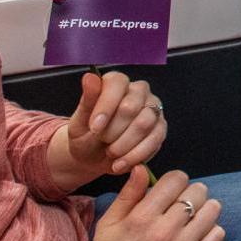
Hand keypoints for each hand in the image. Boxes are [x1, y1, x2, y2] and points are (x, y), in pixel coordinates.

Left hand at [49, 71, 165, 189]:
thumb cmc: (86, 135)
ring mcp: (153, 108)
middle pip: (131, 106)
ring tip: (111, 153)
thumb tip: (89, 77)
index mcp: (117, 82)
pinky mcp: (161, 128)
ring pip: (144, 124)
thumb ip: (87, 100)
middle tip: (102, 141)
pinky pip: (154, 140)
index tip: (94, 128)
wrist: (94, 158)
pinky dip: (135, 156)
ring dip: (124, 144)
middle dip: (113, 131)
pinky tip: (120, 163)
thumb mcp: (79, 122)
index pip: (117, 83)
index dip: (105, 107)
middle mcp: (139, 91)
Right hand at [76, 167, 223, 240]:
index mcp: (142, 217)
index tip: (171, 190)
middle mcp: (164, 231)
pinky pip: (217, 236)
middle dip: (190, 193)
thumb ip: (129, 193)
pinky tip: (198, 236)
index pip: (176, 179)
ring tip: (193, 218)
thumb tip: (143, 168)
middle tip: (181, 205)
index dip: (175, 181)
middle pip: (197, 191)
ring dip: (204, 210)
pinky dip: (211, 231)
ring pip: (211, 210)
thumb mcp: (108, 223)